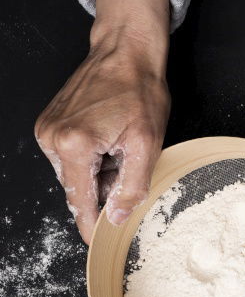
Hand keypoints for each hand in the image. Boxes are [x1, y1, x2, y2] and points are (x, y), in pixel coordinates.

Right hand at [35, 0, 170, 243]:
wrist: (126, 53)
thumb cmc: (139, 91)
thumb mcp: (147, 144)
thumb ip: (131, 185)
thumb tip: (117, 216)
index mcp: (73, 146)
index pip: (79, 201)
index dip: (92, 225)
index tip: (98, 243)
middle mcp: (52, 138)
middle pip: (77, 187)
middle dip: (103, 190)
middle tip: (130, 169)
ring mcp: (47, 130)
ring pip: (74, 173)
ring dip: (99, 172)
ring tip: (122, 148)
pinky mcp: (49, 123)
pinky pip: (70, 156)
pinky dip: (91, 158)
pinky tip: (109, 141)